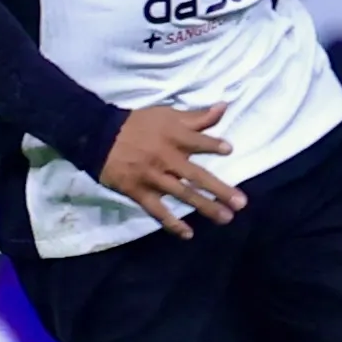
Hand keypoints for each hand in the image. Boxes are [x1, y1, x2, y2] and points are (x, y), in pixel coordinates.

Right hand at [98, 103, 245, 238]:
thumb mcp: (167, 114)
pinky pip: (158, 211)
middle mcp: (167, 159)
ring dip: (205, 207)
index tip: (229, 150)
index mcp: (174, 137)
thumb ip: (197, 116)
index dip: (212, 145)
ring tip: (226, 218)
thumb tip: (224, 107)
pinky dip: (172, 223)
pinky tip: (188, 234)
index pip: (197, 141)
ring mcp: (154, 178)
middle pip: (196, 176)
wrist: (99, 137)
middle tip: (241, 203)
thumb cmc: (137, 125)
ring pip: (183, 195)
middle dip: (220, 190)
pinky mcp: (140, 192)